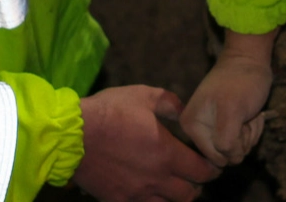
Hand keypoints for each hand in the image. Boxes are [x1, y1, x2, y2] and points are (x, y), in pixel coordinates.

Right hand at [70, 85, 220, 201]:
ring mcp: (136, 193)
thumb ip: (170, 103)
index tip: (213, 164)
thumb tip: (184, 111)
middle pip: (189, 194)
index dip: (212, 168)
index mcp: (167, 153)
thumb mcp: (144, 95)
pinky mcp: (118, 200)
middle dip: (197, 185)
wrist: (72, 135)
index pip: (202, 171)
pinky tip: (149, 193)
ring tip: (173, 187)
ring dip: (175, 197)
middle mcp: (156, 179)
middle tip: (195, 176)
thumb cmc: (110, 112)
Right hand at [179, 30, 276, 166]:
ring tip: (247, 112)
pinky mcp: (226, 127)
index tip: (238, 121)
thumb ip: (226, 140)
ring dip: (250, 133)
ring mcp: (212, 129)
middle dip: (243, 139)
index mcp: (191, 126)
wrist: (250, 60)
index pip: (216, 156)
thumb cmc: (241, 81)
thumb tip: (228, 160)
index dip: (234, 144)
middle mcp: (198, 131)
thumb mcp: (233, 109)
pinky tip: (250, 114)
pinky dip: (252, 129)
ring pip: (238, 150)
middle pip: (227, 156)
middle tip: (244, 116)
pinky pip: (243, 142)